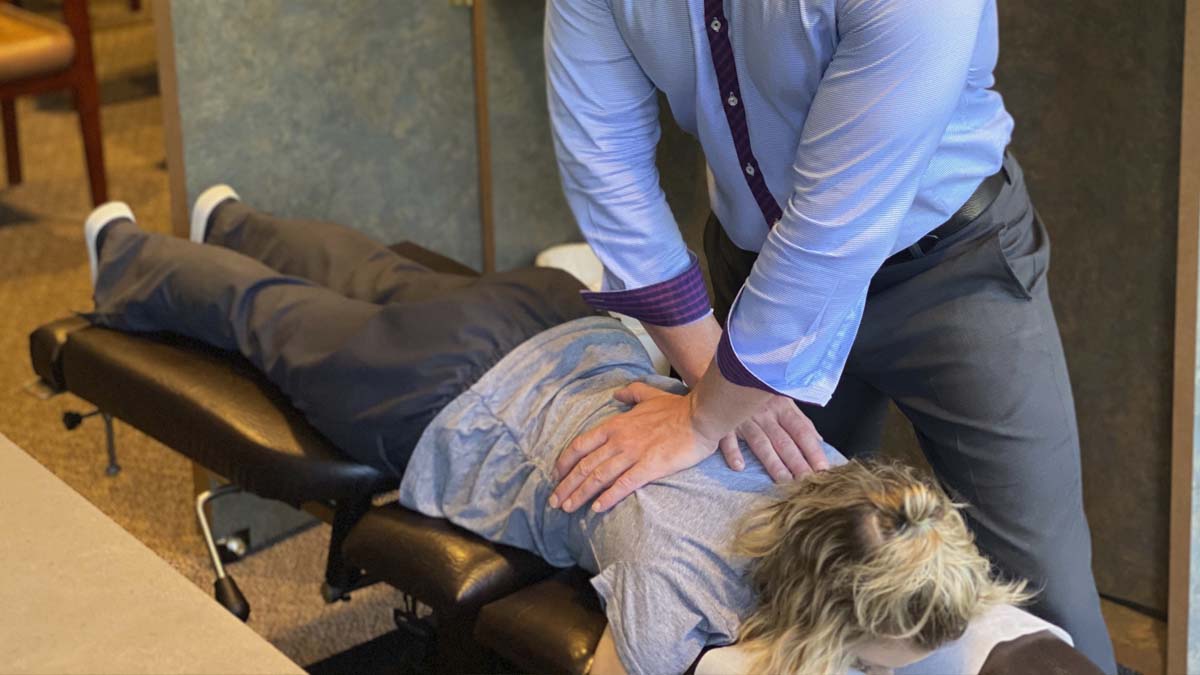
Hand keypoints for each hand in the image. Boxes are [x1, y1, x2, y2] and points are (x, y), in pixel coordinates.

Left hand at [550, 382, 721, 513]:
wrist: (700, 416)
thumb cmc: (677, 408)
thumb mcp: (649, 395)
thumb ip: (631, 394)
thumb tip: (617, 394)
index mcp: (616, 424)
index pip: (581, 444)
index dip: (565, 461)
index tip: (555, 475)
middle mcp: (619, 440)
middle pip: (584, 465)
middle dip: (566, 485)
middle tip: (554, 501)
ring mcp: (633, 454)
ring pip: (598, 477)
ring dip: (580, 494)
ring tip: (567, 508)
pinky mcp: (649, 467)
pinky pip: (623, 485)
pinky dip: (607, 497)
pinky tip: (597, 509)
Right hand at [717, 394, 828, 481]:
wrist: (726, 371)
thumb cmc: (756, 389)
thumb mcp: (781, 398)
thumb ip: (799, 419)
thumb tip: (818, 439)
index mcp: (782, 406)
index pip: (801, 431)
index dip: (813, 450)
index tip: (823, 469)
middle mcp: (765, 412)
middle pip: (784, 441)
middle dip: (797, 463)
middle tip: (807, 482)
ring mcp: (743, 417)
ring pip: (761, 442)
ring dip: (772, 463)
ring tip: (784, 480)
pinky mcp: (723, 421)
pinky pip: (727, 437)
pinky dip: (732, 451)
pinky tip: (739, 467)